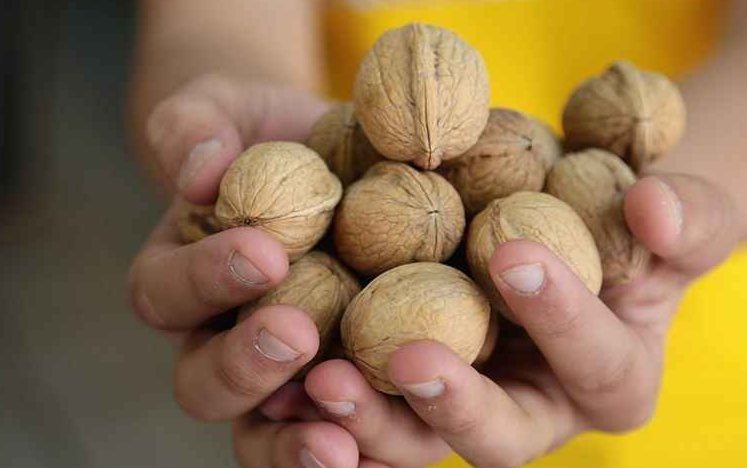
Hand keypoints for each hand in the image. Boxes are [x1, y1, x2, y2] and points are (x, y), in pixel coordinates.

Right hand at [129, 75, 338, 420]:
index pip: (168, 293)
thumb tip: (198, 171)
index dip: (206, 278)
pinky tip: (388, 452)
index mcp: (181, 279)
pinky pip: (340, 434)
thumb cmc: (268, 132)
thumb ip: (194, 127)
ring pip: (264, 431)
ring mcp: (283, 374)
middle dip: (245, 365)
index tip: (264, 250)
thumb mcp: (227, 109)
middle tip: (294, 335)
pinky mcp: (345, 384)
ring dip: (295, 438)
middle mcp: (221, 338)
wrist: (329, 157)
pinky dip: (359, 451)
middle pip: (204, 383)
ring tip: (339, 440)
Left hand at [236, 174, 736, 467]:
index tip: (516, 252)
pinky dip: (325, 403)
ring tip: (323, 381)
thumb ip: (687, 217)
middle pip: (497, 438)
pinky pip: (362, 413)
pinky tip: (285, 373)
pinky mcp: (401, 388)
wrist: (556, 214)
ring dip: (370, 421)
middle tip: (411, 358)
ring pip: (414, 443)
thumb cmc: (623, 215)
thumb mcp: (672, 211)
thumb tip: (655, 213)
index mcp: (607, 379)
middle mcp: (533, 411)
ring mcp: (462, 405)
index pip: (595, 363)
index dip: (563, 317)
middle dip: (454, 404)